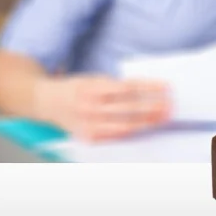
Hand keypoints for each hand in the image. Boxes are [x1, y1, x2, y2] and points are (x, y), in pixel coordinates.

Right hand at [33, 76, 170, 141]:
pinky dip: (132, 132)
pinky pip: (115, 136)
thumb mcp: (94, 79)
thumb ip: (116, 85)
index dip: (150, 87)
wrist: (45, 102)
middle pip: (129, 108)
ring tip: (163, 118)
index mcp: (94, 88)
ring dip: (147, 122)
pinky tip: (145, 129)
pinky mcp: (89, 137)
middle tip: (170, 106)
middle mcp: (91, 107)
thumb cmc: (77, 88)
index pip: (129, 87)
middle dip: (153, 107)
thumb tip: (147, 90)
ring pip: (125, 125)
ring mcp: (89, 124)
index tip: (167, 88)